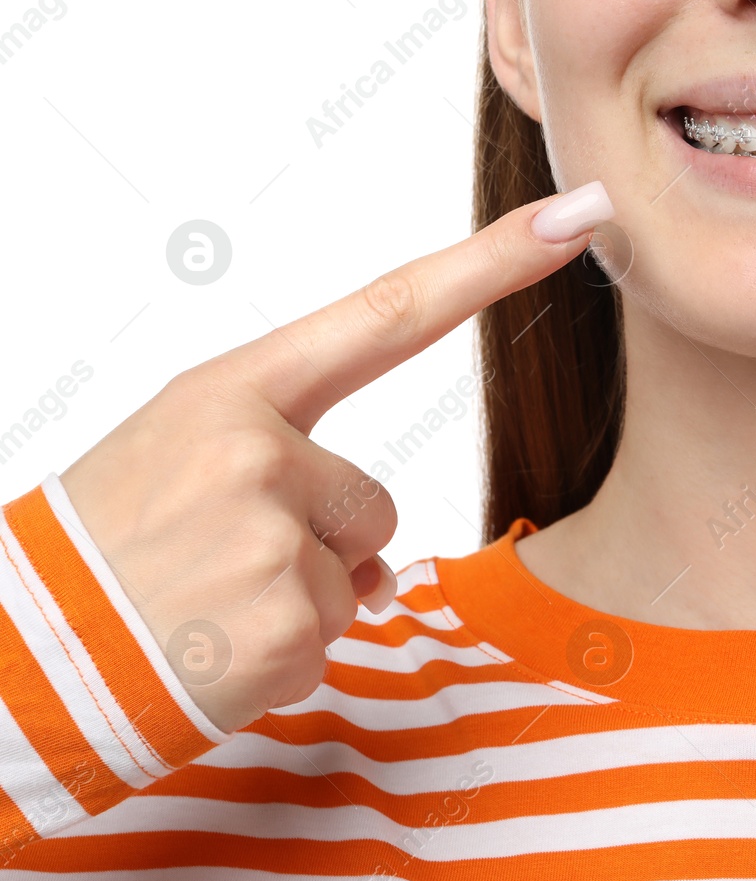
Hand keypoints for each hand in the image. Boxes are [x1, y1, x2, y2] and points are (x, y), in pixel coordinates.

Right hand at [58, 182, 612, 732]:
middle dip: (323, 542)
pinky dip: (289, 653)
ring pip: (361, 569)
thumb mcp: (174, 458)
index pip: (386, 314)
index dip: (491, 264)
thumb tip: (382, 558)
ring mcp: (274, 540)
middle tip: (212, 564)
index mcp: (226, 393)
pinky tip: (211, 649)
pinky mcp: (289, 625)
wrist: (10, 661)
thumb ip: (286, 466)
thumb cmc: (101, 551)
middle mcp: (257, 453)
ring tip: (204, 604)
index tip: (574, 219)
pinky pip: (339, 632)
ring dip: (304, 599)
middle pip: (376, 497)